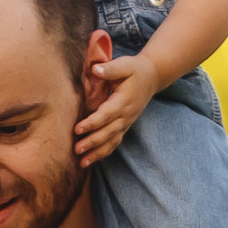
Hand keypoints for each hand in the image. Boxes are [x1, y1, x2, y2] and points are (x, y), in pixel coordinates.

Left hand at [73, 49, 156, 165]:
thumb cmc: (135, 70)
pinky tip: (89, 160)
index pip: (106, 114)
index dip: (92, 123)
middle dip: (92, 142)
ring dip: (97, 153)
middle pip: (108, 132)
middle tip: (76, 149)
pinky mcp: (124, 127)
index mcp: (124, 101)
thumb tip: (95, 70)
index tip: (77, 129)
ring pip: (111, 141)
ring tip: (82, 162)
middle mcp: (126, 115)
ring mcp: (126, 123)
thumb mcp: (125, 65)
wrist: (151, 78)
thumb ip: (110, 68)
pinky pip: (114, 142)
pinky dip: (102, 153)